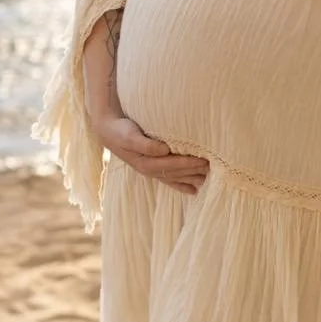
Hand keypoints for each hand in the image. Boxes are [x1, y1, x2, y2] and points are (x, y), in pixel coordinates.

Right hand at [94, 114, 209, 194]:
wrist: (107, 131)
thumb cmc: (120, 131)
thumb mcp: (130, 136)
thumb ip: (145, 144)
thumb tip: (164, 149)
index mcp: (145, 163)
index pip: (172, 166)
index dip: (188, 164)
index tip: (204, 160)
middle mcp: (149, 169)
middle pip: (176, 173)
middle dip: (194, 171)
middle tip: (212, 167)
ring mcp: (150, 170)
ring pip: (174, 178)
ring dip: (191, 178)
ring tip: (207, 179)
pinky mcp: (151, 167)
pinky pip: (168, 179)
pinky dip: (181, 185)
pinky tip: (193, 190)